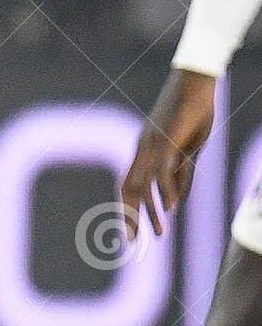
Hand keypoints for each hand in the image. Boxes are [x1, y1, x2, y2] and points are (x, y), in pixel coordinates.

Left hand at [121, 68, 216, 237]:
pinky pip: (162, 170)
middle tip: (132, 244)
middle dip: (130, 218)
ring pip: (142, 184)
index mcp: (145, 152)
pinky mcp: (165, 138)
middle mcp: (143, 149)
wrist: (196, 82)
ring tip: (158, 235)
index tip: (133, 234)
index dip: (130, 211)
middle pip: (129, 190)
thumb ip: (182, 175)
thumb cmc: (194, 113)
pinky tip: (170, 209)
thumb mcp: (189, 151)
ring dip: (149, 212)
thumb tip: (174, 204)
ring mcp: (151, 144)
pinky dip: (165, 191)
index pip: (130, 186)